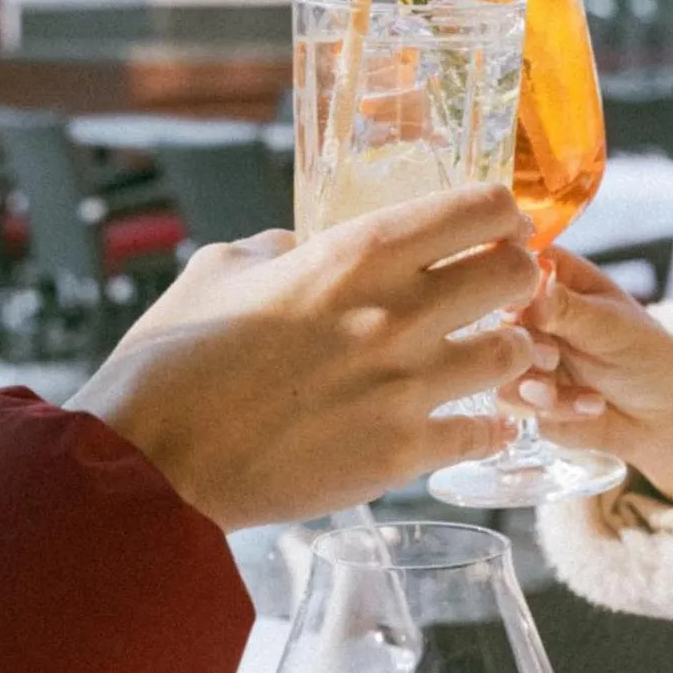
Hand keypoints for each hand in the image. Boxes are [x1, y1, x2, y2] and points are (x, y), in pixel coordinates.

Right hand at [68, 185, 538, 528]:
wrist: (153, 463)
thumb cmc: (173, 362)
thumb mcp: (218, 270)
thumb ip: (276, 249)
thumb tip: (301, 249)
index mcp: (354, 253)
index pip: (478, 208)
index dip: (500, 213)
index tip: (497, 225)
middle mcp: (395, 312)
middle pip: (517, 275)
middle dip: (519, 277)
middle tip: (501, 290)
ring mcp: (406, 386)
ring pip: (513, 354)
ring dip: (509, 351)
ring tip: (488, 357)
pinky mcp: (402, 454)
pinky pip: (483, 433)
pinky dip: (487, 426)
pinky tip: (473, 423)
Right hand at [503, 248, 672, 503]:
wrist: (668, 416)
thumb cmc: (648, 354)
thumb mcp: (614, 326)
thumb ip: (568, 310)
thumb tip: (531, 291)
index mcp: (551, 279)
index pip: (509, 267)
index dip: (508, 287)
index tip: (522, 308)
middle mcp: (530, 317)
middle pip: (493, 322)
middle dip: (521, 346)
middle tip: (551, 357)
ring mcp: (525, 360)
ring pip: (497, 370)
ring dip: (533, 385)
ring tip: (566, 391)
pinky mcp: (527, 401)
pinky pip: (518, 408)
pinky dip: (557, 411)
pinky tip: (593, 407)